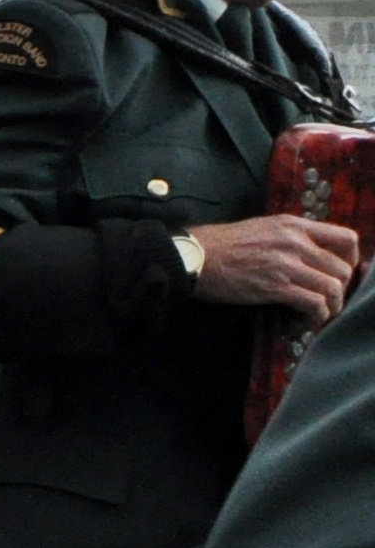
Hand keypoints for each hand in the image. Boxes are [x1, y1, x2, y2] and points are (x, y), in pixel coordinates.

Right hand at [185, 214, 359, 319]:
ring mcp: (287, 265)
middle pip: (343, 269)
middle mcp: (296, 242)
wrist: (195, 256)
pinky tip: (306, 322)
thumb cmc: (222, 244)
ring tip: (320, 315)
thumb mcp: (263, 227)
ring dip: (332, 306)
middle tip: (328, 300)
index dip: (351, 259)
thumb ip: (290, 237)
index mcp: (294, 225)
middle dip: (341, 289)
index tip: (341, 273)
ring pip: (333, 288)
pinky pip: (313, 304)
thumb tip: (309, 253)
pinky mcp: (276, 287)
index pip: (346, 238)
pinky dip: (316, 317)